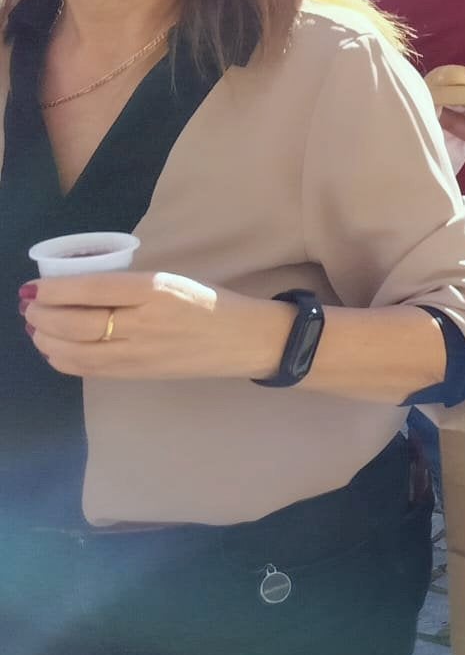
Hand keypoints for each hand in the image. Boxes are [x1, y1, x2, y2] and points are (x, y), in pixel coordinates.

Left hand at [21, 271, 290, 381]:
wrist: (245, 340)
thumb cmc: (210, 302)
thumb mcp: (172, 281)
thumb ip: (128, 285)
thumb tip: (76, 288)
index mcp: (154, 290)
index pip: (90, 289)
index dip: (53, 290)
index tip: (34, 287)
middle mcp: (142, 323)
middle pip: (75, 323)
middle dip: (41, 315)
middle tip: (29, 307)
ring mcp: (138, 353)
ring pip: (74, 350)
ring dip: (46, 339)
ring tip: (36, 328)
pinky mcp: (137, 374)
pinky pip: (87, 369)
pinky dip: (62, 359)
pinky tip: (55, 349)